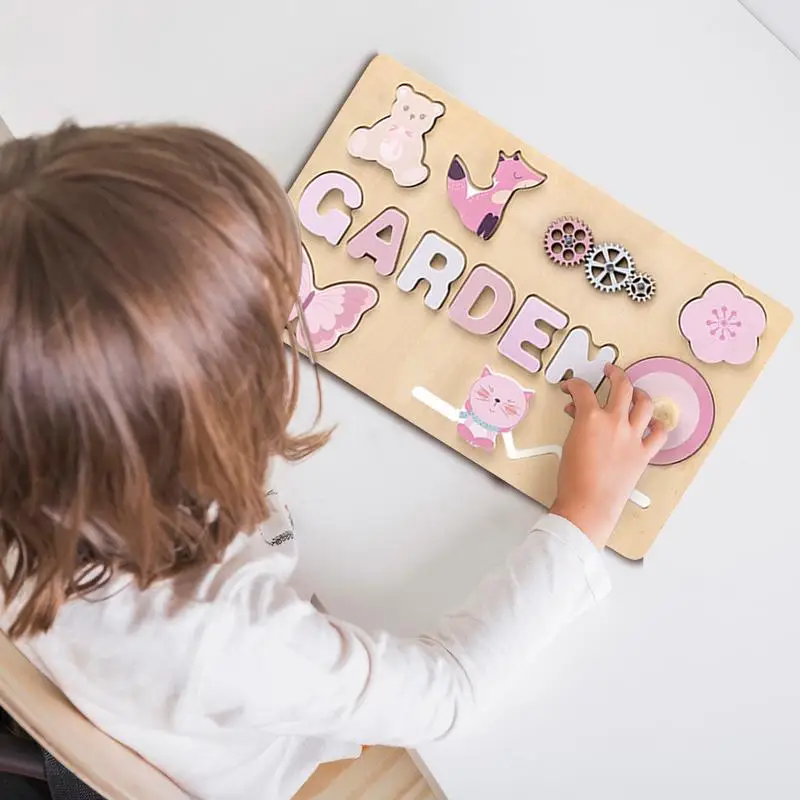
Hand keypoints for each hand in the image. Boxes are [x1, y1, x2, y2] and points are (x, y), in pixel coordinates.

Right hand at [550, 364, 667, 549]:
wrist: (589, 504)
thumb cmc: (574, 480)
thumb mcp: (568, 445)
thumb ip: (576, 424)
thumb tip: (579, 416)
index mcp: (591, 419)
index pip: (583, 390)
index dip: (575, 385)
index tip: (572, 387)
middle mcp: (615, 423)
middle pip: (622, 386)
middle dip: (615, 374)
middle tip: (610, 371)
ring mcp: (632, 437)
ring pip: (644, 404)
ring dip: (639, 394)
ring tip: (634, 392)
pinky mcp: (643, 453)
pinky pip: (659, 433)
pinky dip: (657, 425)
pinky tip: (652, 422)